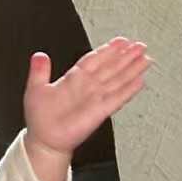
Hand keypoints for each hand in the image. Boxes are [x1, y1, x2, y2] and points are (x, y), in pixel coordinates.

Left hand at [24, 37, 153, 156]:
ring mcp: (95, 98)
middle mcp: (88, 87)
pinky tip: (139, 81)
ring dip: (131, 69)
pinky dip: (127, 90)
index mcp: (74, 79)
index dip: (107, 50)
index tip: (121, 41)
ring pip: (117, 80)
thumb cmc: (40, 117)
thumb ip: (39, 71)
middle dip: (125, 56)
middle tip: (139, 45)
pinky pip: (116, 99)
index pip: (94, 60)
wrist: (44, 139)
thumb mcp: (35, 89)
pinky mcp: (99, 112)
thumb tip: (39, 55)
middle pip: (110, 67)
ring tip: (146, 59)